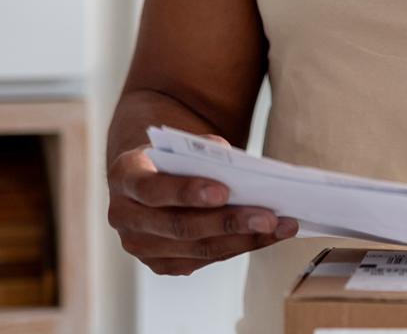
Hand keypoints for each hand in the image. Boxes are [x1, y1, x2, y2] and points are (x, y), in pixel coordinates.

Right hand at [108, 138, 297, 274]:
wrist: (149, 175)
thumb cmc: (172, 156)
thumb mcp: (181, 143)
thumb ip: (205, 150)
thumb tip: (241, 170)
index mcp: (125, 176)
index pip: (153, 189)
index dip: (187, 192)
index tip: (224, 191)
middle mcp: (124, 216)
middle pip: (180, 226)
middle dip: (229, 222)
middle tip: (269, 217)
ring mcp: (139, 246)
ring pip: (196, 249)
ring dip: (244, 240)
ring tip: (281, 227)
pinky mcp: (160, 263)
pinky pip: (202, 260)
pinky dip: (237, 247)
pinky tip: (266, 237)